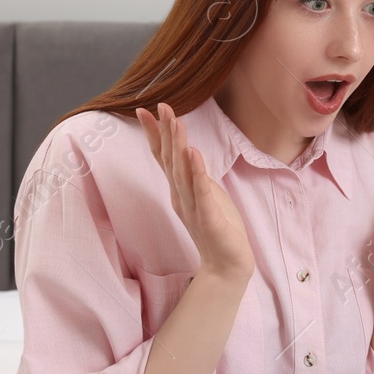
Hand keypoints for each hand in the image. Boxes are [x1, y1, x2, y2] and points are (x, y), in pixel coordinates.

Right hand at [136, 104, 254, 282]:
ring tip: (176, 123)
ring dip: (179, 147)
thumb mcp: (205, 195)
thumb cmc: (219, 229)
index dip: (155, 133)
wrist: (227, 266)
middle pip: (169, 160)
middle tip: (161, 107)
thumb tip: (187, 152)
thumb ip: (194, 176)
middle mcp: (182, 196)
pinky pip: (202, 193)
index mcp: (180, 189)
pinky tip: (194, 154)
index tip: (145, 109)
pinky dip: (197, 173)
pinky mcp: (209, 219)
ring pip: (183, 173)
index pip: (164, 157)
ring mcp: (193, 207)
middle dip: (165, 132)